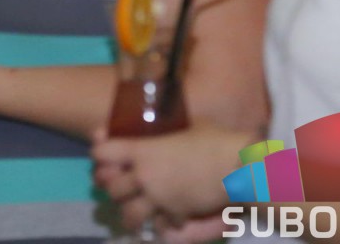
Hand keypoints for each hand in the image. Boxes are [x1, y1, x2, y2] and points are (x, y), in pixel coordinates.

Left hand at [91, 125, 242, 227]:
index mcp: (142, 150)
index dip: (100, 153)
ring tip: (136, 209)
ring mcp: (158, 198)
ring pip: (128, 213)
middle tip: (120, 185)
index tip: (104, 154)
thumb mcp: (186, 124)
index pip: (101, 153)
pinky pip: (158, 226)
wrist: (239, 168)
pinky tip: (167, 218)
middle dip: (112, 186)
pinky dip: (161, 224)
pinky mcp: (176, 214)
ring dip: (130, 212)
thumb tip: (163, 112)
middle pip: (109, 187)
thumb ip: (167, 126)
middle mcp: (144, 176)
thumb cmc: (215, 140)